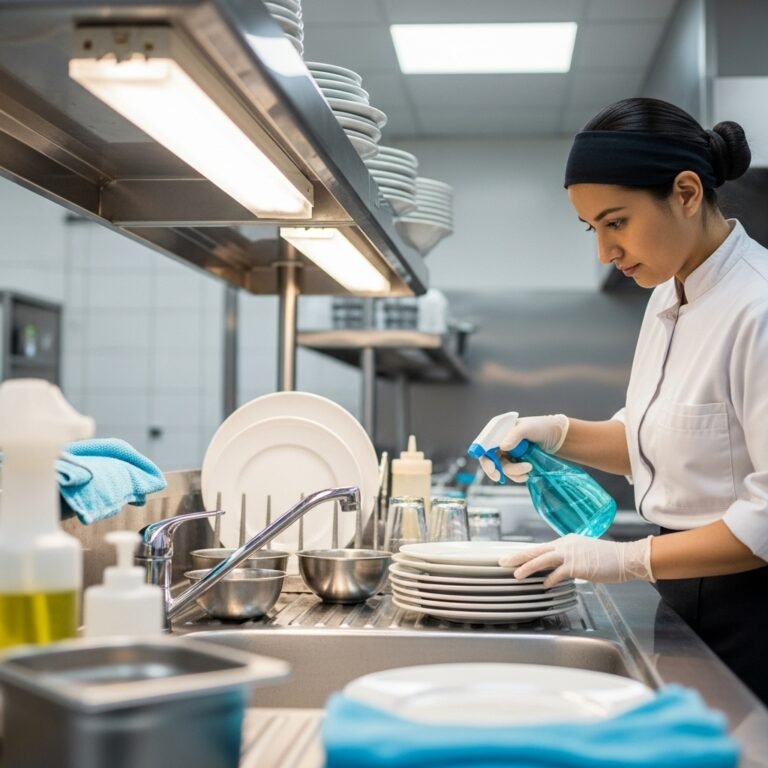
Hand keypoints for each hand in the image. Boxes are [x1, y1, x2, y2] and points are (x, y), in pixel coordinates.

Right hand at [478, 413, 568, 482]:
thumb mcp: (527, 428)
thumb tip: (502, 447)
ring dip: (514, 472)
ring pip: (502, 468)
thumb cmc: (541, 427)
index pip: (484, 444)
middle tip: (499, 477)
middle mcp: (500, 442)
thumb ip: (514, 436)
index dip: (483, 456)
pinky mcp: (516, 463)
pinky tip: (527, 474)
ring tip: (529, 467)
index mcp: (498, 431)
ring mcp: (508, 454)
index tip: (491, 467)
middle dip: (495, 470)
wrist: (557, 437)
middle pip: (489, 459)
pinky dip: (518, 476)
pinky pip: (511, 474)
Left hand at [498, 534, 654, 587]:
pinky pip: (558, 573)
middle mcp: (565, 545)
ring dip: (528, 567)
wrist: (625, 558)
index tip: (513, 557)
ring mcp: (571, 554)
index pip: (541, 548)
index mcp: (566, 541)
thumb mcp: (583, 553)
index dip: (526, 554)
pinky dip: (550, 579)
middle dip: (518, 556)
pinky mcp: (577, 566)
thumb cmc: (607, 558)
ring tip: (516, 575)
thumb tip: (556, 569)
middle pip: (536, 550)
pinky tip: (543, 585)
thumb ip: (569, 559)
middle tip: (503, 561)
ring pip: (543, 560)